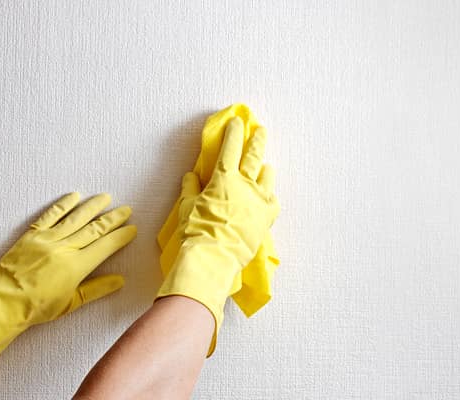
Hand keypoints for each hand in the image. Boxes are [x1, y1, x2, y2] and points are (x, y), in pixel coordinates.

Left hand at [0, 192, 136, 322]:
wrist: (5, 302)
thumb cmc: (37, 308)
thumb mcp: (71, 303)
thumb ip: (97, 289)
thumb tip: (119, 281)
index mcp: (76, 267)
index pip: (105, 246)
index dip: (120, 236)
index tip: (131, 229)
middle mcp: (64, 249)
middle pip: (94, 229)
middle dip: (112, 218)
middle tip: (126, 210)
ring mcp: (47, 239)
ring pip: (75, 218)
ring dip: (92, 206)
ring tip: (105, 198)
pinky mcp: (32, 235)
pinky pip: (50, 216)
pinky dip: (63, 205)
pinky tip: (74, 196)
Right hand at [157, 117, 278, 354]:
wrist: (213, 257)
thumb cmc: (196, 230)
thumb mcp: (186, 207)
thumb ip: (190, 188)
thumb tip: (191, 177)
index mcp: (224, 178)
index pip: (230, 147)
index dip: (233, 132)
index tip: (236, 122)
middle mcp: (245, 185)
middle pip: (254, 155)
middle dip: (256, 140)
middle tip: (260, 130)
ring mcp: (259, 201)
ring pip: (267, 177)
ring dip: (265, 169)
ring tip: (265, 167)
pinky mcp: (267, 218)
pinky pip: (273, 202)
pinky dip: (269, 196)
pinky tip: (267, 197)